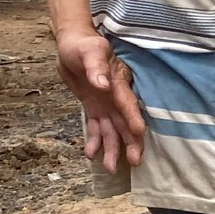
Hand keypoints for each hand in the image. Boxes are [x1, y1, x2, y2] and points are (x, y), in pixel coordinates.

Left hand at [54, 28, 144, 170]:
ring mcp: (106, 104)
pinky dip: (94, 141)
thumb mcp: (88, 51)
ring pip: (112, 130)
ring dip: (113, 148)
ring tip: (112, 168)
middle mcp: (115, 97)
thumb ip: (96, 67)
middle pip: (125, 122)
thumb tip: (103, 84)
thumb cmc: (83, 45)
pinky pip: (95, 127)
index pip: (127, 102)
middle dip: (130, 142)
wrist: (74, 45)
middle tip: (135, 161)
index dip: (133, 117)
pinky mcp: (95, 108)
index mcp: (118, 82)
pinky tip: (91, 155)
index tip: (139, 133)